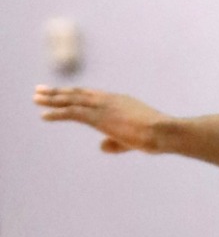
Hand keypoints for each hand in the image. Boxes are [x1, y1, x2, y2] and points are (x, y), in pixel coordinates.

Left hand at [35, 85, 168, 152]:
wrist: (163, 131)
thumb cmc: (157, 136)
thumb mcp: (135, 139)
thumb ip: (115, 142)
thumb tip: (101, 147)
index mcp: (119, 101)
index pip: (91, 95)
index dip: (74, 93)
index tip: (60, 92)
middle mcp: (107, 100)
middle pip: (77, 93)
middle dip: (57, 92)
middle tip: (40, 90)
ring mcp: (102, 107)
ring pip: (71, 100)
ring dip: (52, 99)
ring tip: (36, 99)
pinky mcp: (98, 117)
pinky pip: (71, 113)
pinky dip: (56, 113)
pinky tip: (43, 115)